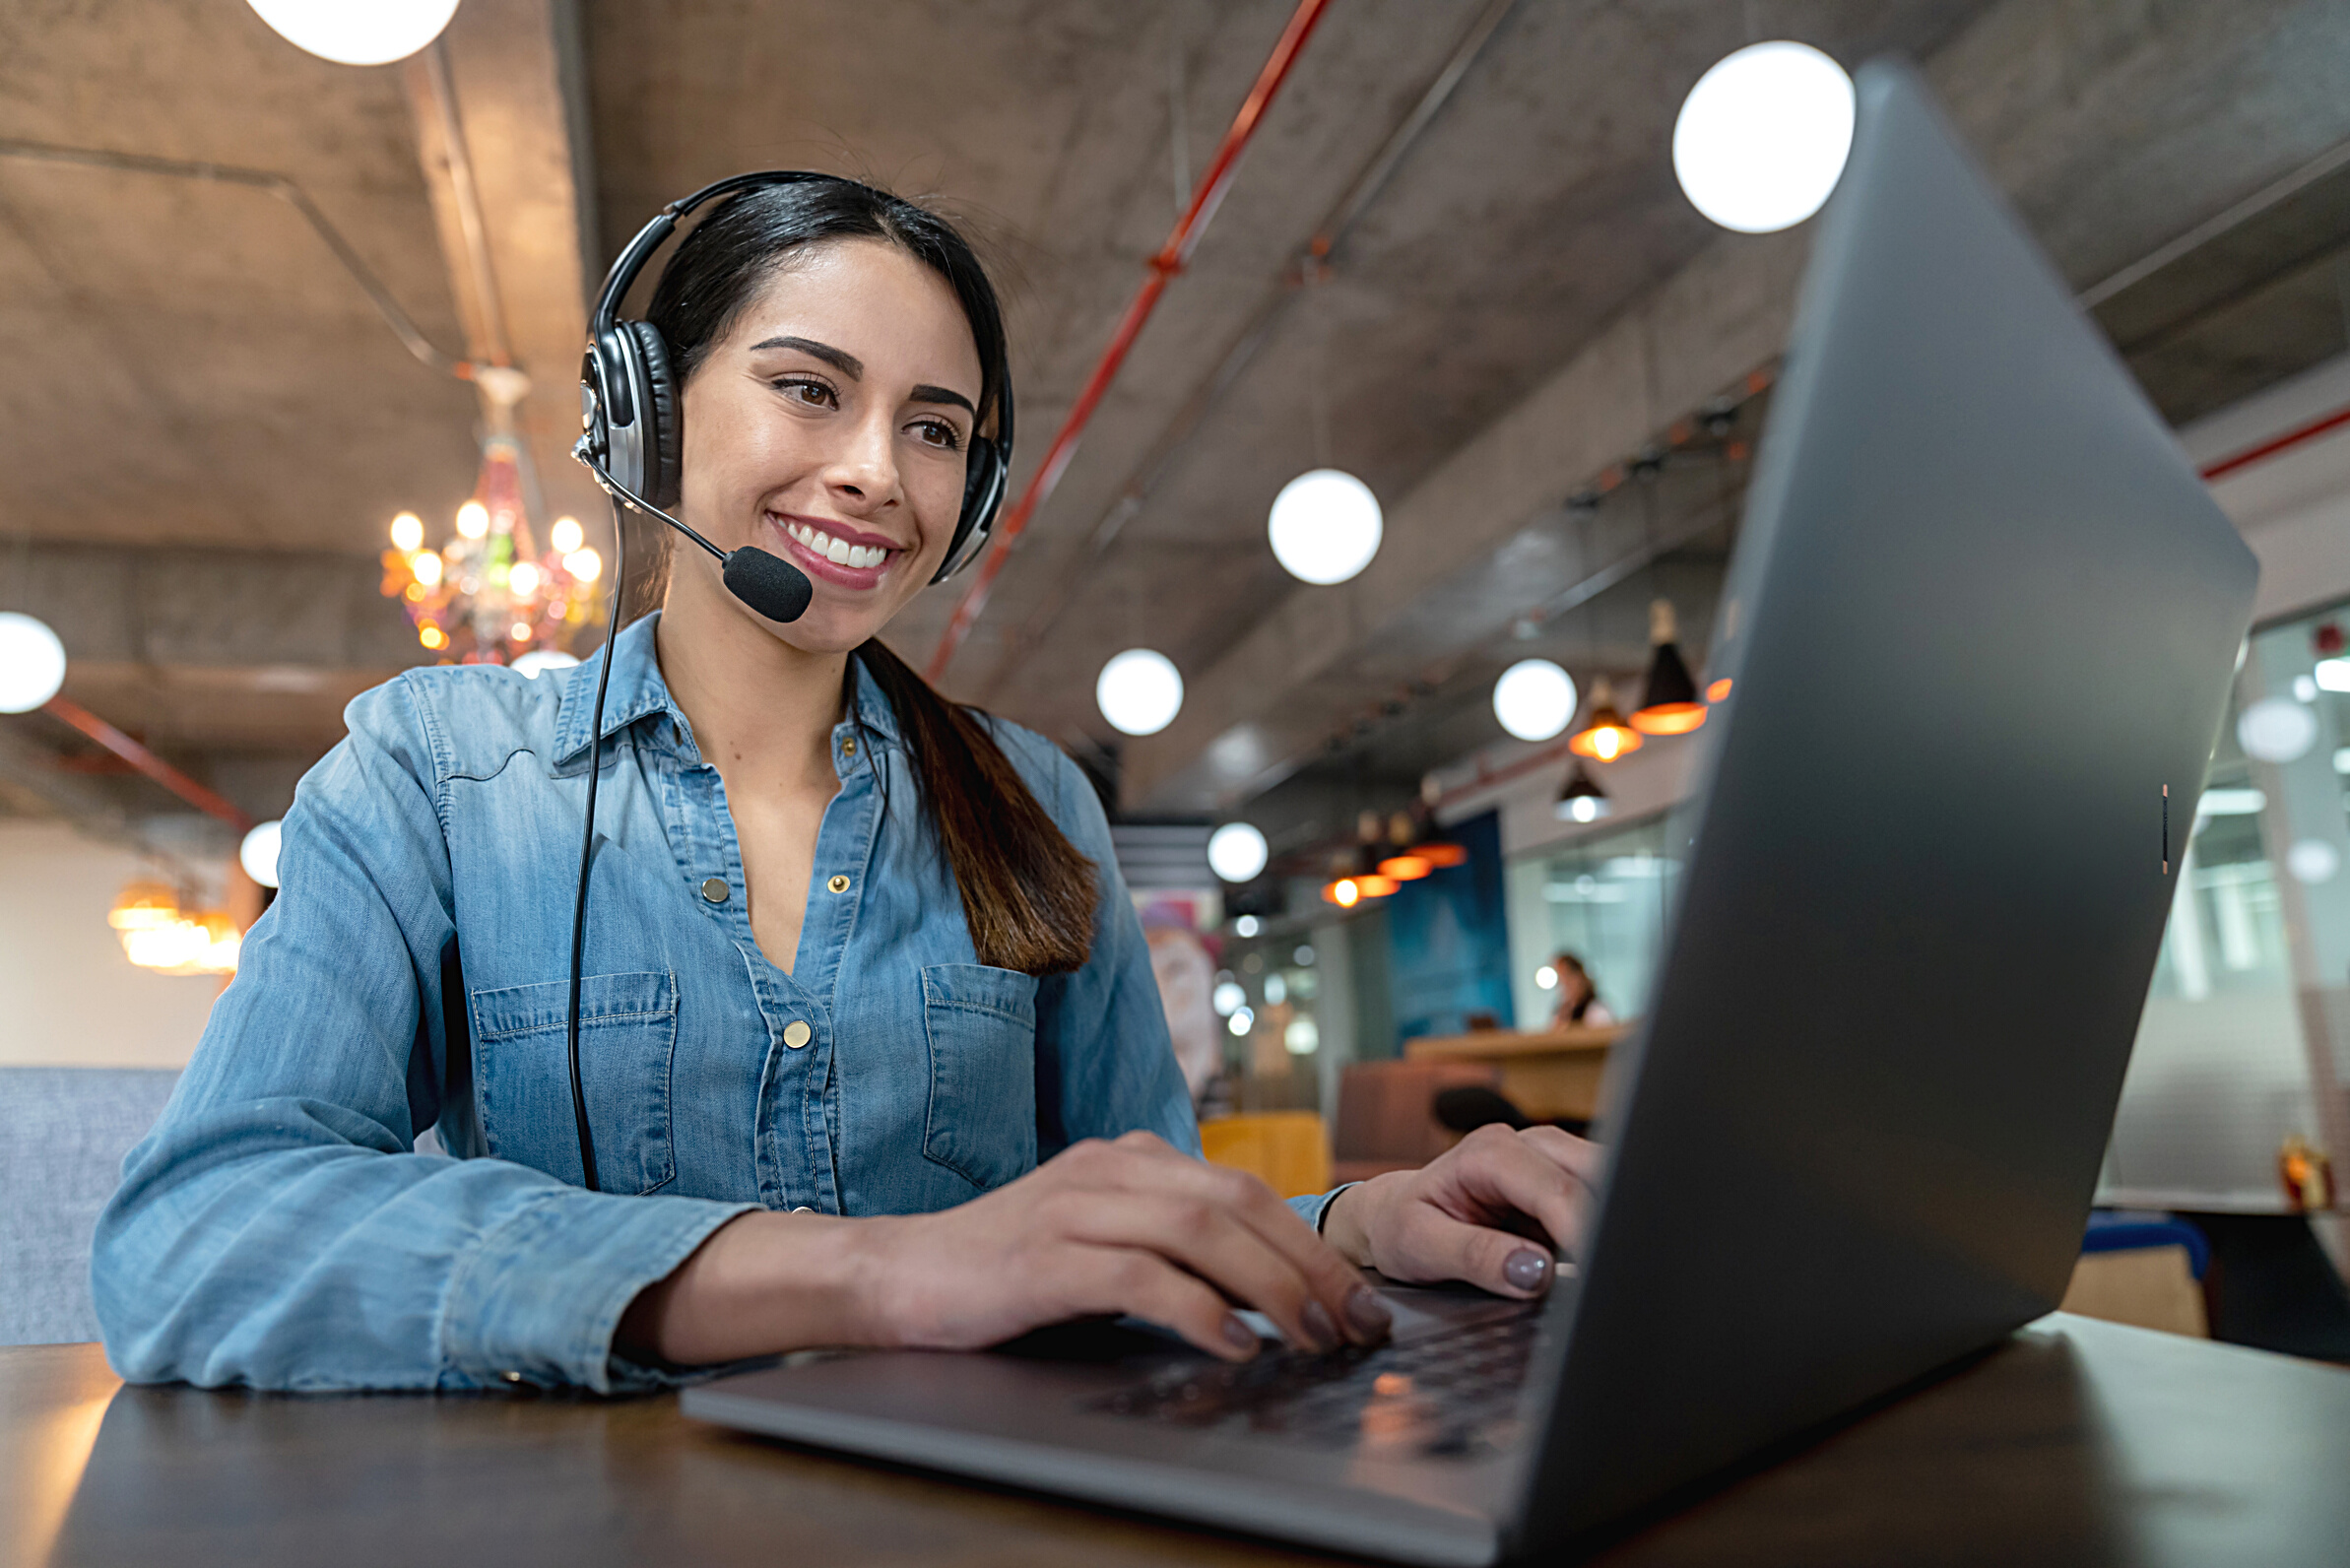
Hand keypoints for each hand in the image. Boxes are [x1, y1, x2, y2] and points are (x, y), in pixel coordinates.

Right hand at [620, 1131, 1392, 1367]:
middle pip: (1236, 1201)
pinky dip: (1195, 1308)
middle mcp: (1108, 1169)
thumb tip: (1264, 1290)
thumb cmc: (1004, 1271)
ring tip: (1309, 1336)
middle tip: (1353, 1323)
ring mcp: (1073, 1207)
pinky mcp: (1042, 1257)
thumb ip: (1165, 1243)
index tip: (1356, 1298)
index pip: (1244, 1189)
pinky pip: (1137, 1274)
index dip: (1310, 1242)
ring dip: (1269, 1285)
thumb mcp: (1096, 1239)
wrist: (896, 1275)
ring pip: (1199, 1229)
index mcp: (1129, 1159)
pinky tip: (1232, 1343)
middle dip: (1308, 1263)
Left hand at [1320, 1124, 1601, 1299]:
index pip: (1557, 1190)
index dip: (1583, 1234)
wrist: (1395, 1215)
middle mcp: (1527, 1145)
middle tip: (1607, 1279)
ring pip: (1609, 1182)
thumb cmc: (1402, 1226)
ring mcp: (1550, 1160)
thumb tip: (1534, 1272)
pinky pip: (1601, 1199)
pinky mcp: (1563, 1182)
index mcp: (1489, 1153)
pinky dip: (1604, 1229)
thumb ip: (1476, 1257)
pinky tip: (1592, 1260)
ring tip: (1597, 1273)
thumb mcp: (1421, 1246)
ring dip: (1608, 1226)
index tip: (1595, 1278)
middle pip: (1597, 1176)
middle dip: (1606, 1225)